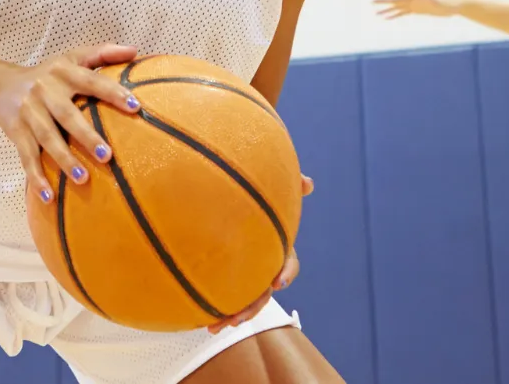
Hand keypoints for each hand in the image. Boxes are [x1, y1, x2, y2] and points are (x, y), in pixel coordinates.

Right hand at [0, 43, 140, 203]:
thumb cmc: (48, 74)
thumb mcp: (71, 58)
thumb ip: (103, 53)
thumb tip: (136, 52)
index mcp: (62, 71)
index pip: (90, 80)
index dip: (112, 92)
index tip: (135, 107)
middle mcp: (44, 90)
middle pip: (66, 114)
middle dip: (86, 135)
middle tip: (108, 155)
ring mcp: (28, 112)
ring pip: (47, 138)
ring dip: (64, 159)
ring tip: (83, 179)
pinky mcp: (16, 132)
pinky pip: (26, 157)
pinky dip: (36, 177)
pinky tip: (49, 197)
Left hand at [207, 174, 313, 335]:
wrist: (224, 198)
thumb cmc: (253, 194)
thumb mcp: (269, 189)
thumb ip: (287, 185)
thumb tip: (308, 183)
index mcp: (277, 245)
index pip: (289, 262)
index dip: (286, 272)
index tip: (278, 282)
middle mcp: (263, 263)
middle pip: (264, 291)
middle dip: (254, 307)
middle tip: (239, 318)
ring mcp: (244, 272)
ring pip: (244, 299)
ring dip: (233, 315)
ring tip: (216, 326)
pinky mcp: (225, 275)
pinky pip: (224, 295)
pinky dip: (215, 308)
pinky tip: (201, 319)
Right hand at [373, 0, 457, 19]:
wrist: (455, 5)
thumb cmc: (449, 1)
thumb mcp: (441, 0)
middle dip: (384, 1)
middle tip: (372, 1)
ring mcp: (414, 5)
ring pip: (397, 7)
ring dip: (386, 10)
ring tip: (376, 13)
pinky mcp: (417, 10)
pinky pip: (402, 13)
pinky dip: (394, 15)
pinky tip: (387, 18)